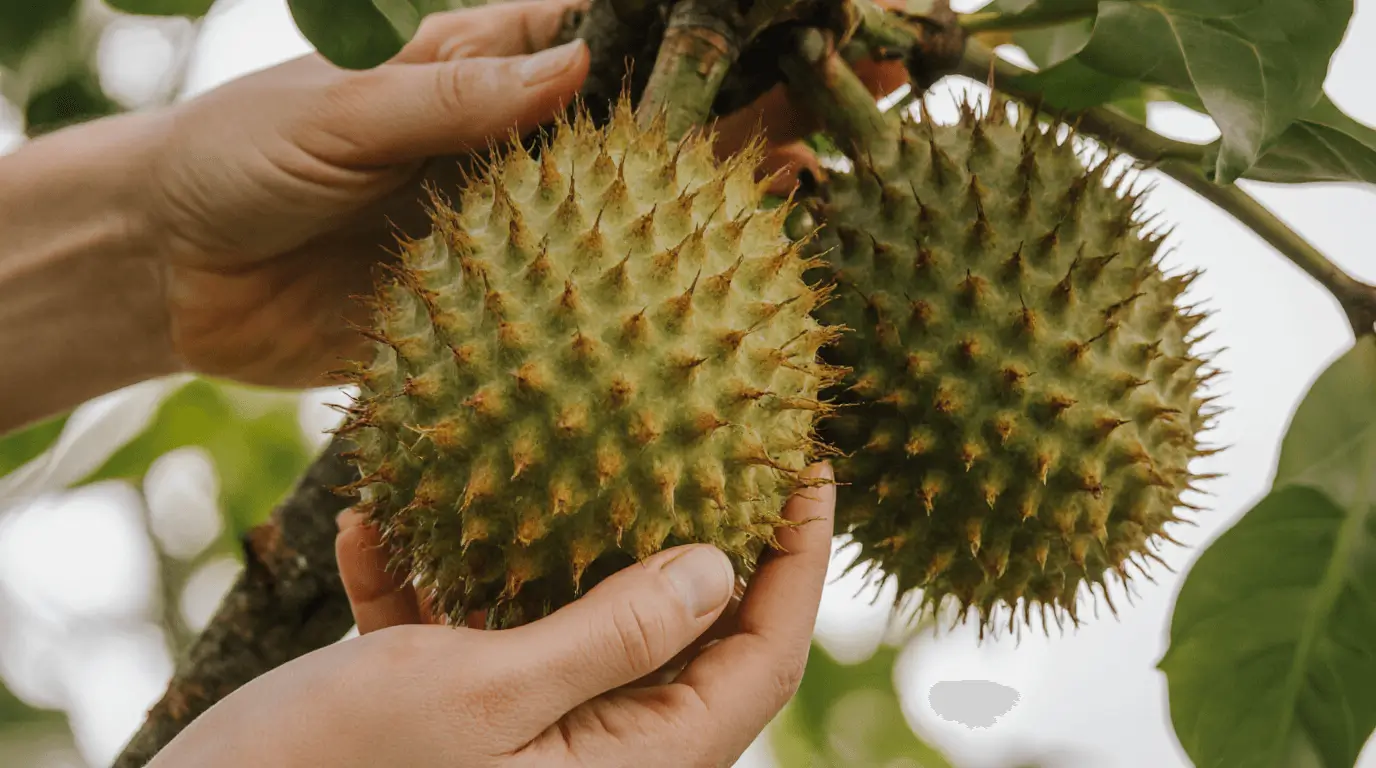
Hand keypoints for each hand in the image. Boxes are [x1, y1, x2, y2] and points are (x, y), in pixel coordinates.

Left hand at [137, 0, 907, 391]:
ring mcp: (537, 232)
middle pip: (678, 126)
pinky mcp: (518, 311)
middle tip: (883, 104)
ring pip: (661, 223)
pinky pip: (604, 316)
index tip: (831, 18)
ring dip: (744, 220)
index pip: (639, 38)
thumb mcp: (335, 115)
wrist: (180, 268)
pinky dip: (660, 326)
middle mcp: (535, 144)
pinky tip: (729, 352)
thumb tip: (580, 64)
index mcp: (499, 69)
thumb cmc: (242, 161)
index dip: (733, 26)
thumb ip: (450, 98)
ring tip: (842, 211)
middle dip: (781, 106)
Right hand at [150, 462, 834, 767]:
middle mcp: (588, 758)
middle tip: (710, 434)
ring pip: (569, 628)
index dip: (798, 563)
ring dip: (545, 549)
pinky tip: (371, 528)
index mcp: (629, 766)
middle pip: (679, 636)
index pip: (760, 658)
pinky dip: (431, 591)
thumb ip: (610, 633)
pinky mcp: (442, 731)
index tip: (812, 466)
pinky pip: (465, 644)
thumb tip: (716, 566)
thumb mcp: (481, 693)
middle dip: (693, 535)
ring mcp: (515, 744)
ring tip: (547, 458)